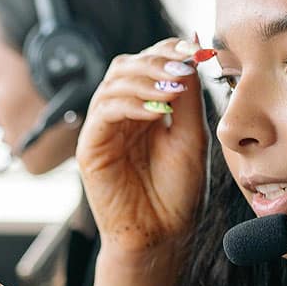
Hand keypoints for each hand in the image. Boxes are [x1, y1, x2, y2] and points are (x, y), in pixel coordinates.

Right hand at [76, 36, 208, 262]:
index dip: (169, 51)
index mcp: (147, 109)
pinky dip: (130, 103)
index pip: (150, 63)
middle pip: (127, 65)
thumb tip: (188, 56)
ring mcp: (104, 129)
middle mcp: (123, 114)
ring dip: (145, 79)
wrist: (162, 235)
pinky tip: (156, 112)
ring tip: (172, 91)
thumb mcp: (192, 136)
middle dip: (156, 61)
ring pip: (113, 82)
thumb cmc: (177, 192)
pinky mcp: (91, 147)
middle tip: (183, 69)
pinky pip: (104, 110)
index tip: (196, 51)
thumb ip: (188, 98)